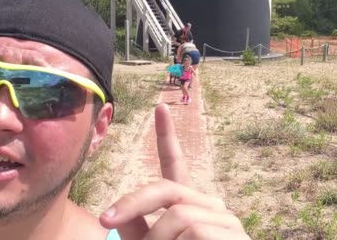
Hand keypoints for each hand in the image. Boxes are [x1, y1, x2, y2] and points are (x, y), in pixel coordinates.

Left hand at [100, 103, 249, 238]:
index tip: (159, 108)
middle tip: (106, 219)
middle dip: (133, 203)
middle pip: (165, 187)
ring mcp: (223, 217)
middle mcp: (208, 204)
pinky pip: (191, 229)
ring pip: (175, 214)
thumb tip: (114, 216)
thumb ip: (136, 232)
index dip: (167, 138)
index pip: (175, 166)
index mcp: (189, 204)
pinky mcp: (231, 232)